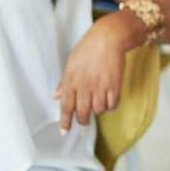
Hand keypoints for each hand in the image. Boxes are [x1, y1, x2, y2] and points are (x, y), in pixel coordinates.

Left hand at [55, 13, 134, 132]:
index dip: (65, 121)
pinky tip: (109, 98)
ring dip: (98, 110)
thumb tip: (55, 96)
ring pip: (98, 110)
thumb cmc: (88, 49)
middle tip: (84, 120)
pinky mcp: (114, 86)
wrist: (109, 38)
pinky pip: (112, 105)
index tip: (64, 132)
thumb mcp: (71, 63)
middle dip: (82, 120)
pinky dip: (110, 105)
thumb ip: (64, 81)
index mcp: (71, 80)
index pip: (66, 106)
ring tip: (98, 102)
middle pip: (82, 113)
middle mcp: (84, 86)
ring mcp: (100, 87)